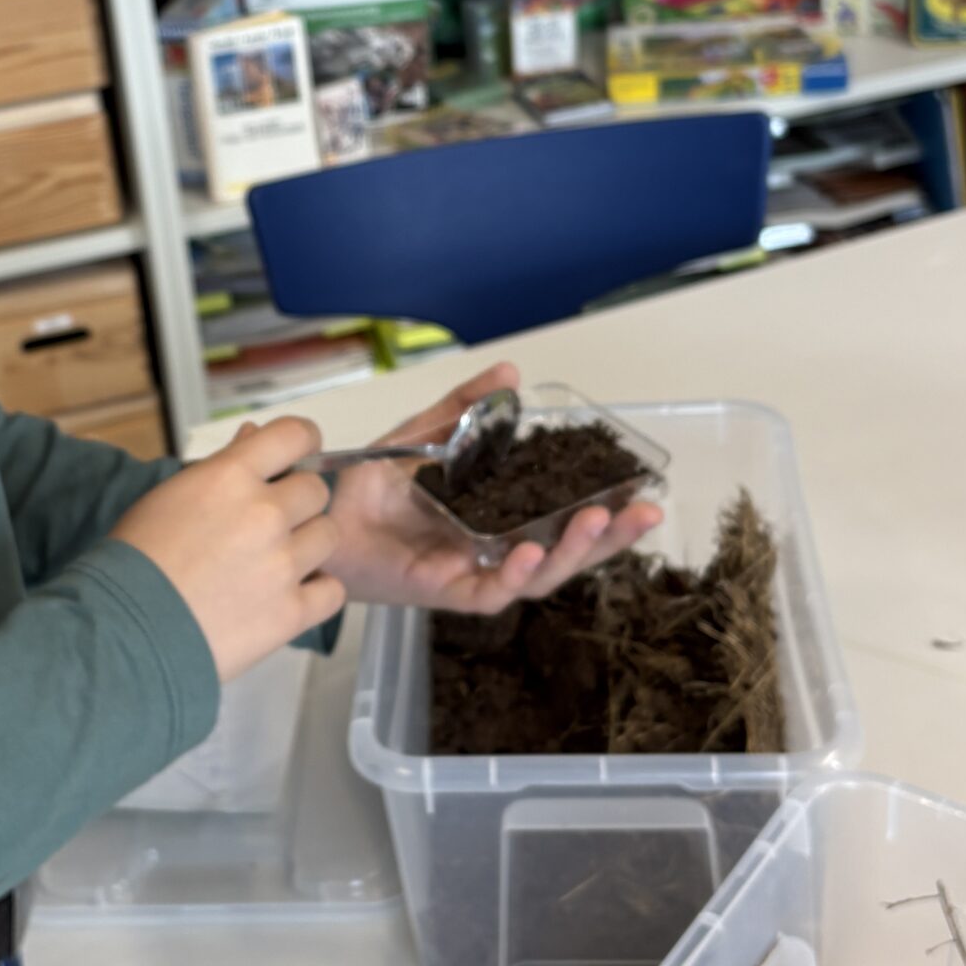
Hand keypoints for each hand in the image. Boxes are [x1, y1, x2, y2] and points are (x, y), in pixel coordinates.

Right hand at [110, 415, 344, 681]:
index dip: (304, 443)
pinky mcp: (291, 612)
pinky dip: (316, 592)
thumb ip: (222, 467)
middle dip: (298, 504)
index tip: (300, 457)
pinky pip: (333, 590)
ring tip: (275, 565)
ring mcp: (283, 564)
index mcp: (231, 477)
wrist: (125, 631)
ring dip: (308, 546)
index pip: (296, 435)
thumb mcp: (172, 495)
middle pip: (316, 491)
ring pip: (329, 536)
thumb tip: (253, 437)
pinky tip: (289, 595)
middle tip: (271, 526)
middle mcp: (265, 514)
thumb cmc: (136, 561)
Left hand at [322, 360, 662, 617]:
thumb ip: (469, 406)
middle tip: (645, 512)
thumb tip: (512, 373)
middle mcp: (492, 550)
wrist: (320, 509)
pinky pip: (486, 592)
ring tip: (596, 522)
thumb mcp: (428, 432)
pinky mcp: (441, 590)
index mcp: (498, 517)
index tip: (642, 489)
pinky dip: (511, 574)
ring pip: (536, 578)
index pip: (563, 518)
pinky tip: (529, 551)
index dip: (605, 508)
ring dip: (570, 553)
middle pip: (564, 554)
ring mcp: (470, 573)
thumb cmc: (370, 481)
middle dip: (608, 538)